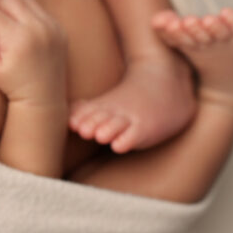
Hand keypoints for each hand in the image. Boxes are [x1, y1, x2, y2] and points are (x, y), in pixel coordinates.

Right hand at [0, 0, 66, 106]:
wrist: (43, 99)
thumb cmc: (12, 86)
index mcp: (18, 39)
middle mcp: (38, 28)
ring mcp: (52, 26)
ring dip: (9, 8)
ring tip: (4, 27)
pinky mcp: (59, 27)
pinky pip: (38, 8)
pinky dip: (25, 13)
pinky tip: (21, 30)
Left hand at [68, 54, 196, 151]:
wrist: (166, 86)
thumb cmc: (130, 101)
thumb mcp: (108, 102)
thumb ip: (85, 109)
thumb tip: (66, 117)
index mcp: (103, 105)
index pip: (88, 110)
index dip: (80, 117)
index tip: (73, 123)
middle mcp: (115, 112)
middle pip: (100, 117)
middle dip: (92, 124)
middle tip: (84, 130)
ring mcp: (131, 120)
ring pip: (117, 126)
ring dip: (108, 130)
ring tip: (100, 136)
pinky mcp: (146, 129)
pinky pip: (134, 136)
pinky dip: (126, 141)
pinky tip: (119, 146)